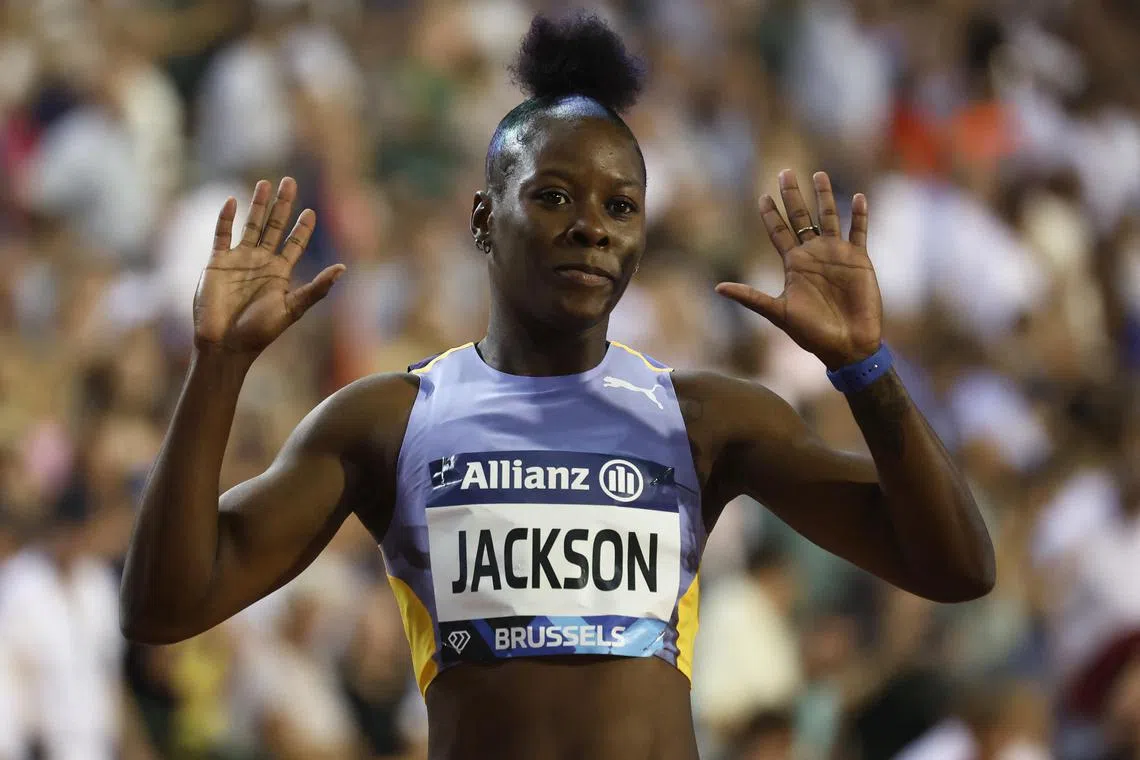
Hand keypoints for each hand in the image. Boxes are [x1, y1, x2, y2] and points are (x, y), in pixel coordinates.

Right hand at [193, 178, 344, 355]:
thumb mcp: (293, 308)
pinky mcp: (216, 263)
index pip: (295, 243)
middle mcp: (261, 262)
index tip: (312, 211)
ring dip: (257, 205)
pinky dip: (225, 218)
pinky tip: (232, 201)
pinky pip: (221, 234)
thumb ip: (317, 288)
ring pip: (250, 225)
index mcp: (280, 273)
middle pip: (274, 226)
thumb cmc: (260, 331)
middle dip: (282, 205)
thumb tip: (343, 268)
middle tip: (290, 181)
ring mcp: (238, 260)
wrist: (225, 344)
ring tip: (265, 184)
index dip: (303, 228)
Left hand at [716, 170, 881, 368]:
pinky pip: (859, 231)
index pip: (779, 232)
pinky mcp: (858, 259)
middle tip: (784, 172)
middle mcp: (814, 255)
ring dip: (824, 196)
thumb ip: (750, 297)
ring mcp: (836, 255)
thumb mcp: (777, 313)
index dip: (771, 215)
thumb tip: (718, 288)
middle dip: (792, 196)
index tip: (762, 196)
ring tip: (818, 174)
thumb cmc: (812, 334)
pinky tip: (858, 197)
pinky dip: (860, 215)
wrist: (846, 346)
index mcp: (794, 265)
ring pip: (829, 217)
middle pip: (801, 217)